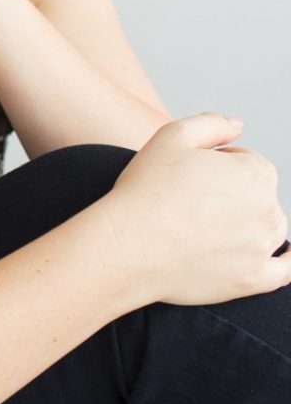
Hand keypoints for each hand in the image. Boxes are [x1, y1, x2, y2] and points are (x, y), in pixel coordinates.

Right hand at [97, 113, 290, 306]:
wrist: (129, 245)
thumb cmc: (147, 188)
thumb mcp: (172, 135)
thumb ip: (212, 124)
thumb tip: (238, 126)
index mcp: (256, 172)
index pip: (248, 163)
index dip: (219, 166)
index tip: (191, 177)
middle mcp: (269, 210)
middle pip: (260, 196)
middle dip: (234, 196)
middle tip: (192, 203)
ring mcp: (262, 248)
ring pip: (269, 231)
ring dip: (248, 225)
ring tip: (206, 229)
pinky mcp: (252, 280)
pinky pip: (284, 271)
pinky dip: (286, 263)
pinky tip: (280, 257)